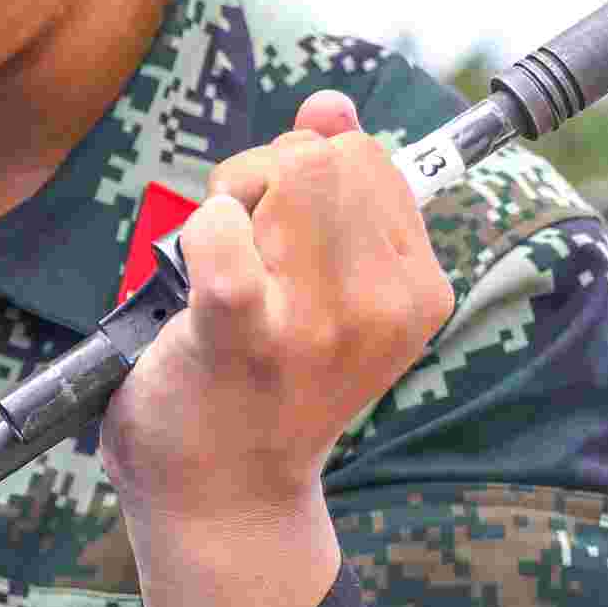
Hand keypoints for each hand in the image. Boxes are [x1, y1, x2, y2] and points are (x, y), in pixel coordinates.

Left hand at [99, 92, 455, 606]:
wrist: (220, 501)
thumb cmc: (260, 389)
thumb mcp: (322, 287)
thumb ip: (335, 190)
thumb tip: (331, 105)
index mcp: (415, 291)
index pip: (370, 156)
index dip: (307, 164)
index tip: (275, 216)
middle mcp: (382, 306)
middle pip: (331, 153)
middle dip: (269, 167)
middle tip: (238, 231)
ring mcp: (316, 325)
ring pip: (285, 171)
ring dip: (233, 194)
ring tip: (216, 255)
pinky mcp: (242, 338)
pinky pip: (222, 235)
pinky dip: (200, 231)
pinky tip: (192, 268)